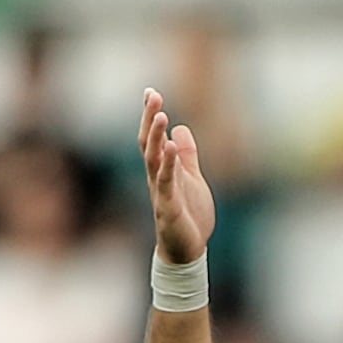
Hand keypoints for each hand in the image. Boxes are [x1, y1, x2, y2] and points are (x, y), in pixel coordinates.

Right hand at [139, 89, 214, 262]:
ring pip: (154, 159)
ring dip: (156, 137)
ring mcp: (161, 191)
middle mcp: (157, 176)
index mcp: (163, 169)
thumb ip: (188, 156)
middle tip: (152, 95)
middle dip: (150, 119)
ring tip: (161, 115)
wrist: (188, 251)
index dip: (151, 116)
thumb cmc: (189, 216)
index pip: (154, 138)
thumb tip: (181, 129)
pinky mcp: (168, 207)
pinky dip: (169, 164)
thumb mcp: (192, 180)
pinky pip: (166, 182)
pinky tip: (172, 147)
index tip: (151, 92)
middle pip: (149, 143)